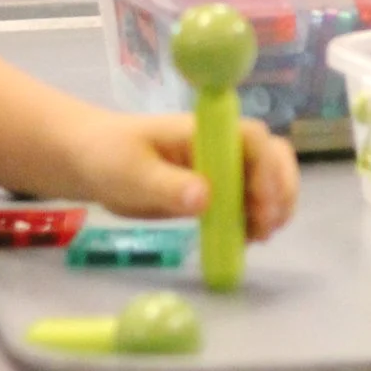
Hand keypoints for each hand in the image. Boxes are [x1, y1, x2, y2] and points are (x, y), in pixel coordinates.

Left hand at [69, 112, 300, 240]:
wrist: (90, 162)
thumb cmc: (107, 156)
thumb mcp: (130, 172)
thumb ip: (166, 185)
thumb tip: (205, 198)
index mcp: (204, 130)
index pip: (252, 138)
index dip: (266, 167)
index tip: (259, 203)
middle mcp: (221, 146)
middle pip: (272, 156)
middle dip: (280, 190)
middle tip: (266, 227)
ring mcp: (221, 168)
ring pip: (267, 180)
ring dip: (274, 208)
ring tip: (258, 238)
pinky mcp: (216, 191)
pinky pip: (248, 202)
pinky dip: (256, 220)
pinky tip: (246, 240)